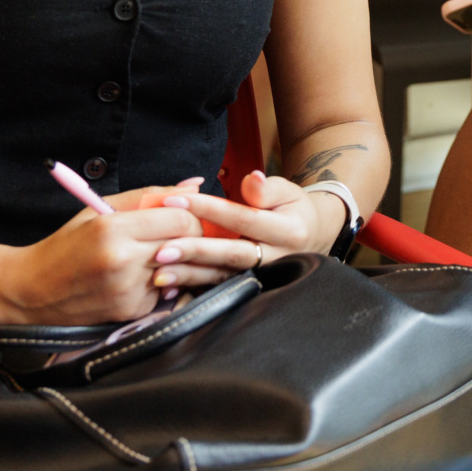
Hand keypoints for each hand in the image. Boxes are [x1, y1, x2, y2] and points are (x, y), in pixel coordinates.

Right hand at [0, 179, 211, 323]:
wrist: (32, 292)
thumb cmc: (66, 246)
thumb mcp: (99, 209)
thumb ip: (150, 195)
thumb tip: (194, 185)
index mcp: (112, 229)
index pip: (181, 219)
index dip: (189, 215)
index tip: (181, 215)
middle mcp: (122, 262)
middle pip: (187, 244)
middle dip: (189, 237)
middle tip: (175, 234)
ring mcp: (128, 290)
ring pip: (180, 268)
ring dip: (175, 261)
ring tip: (150, 255)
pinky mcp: (131, 311)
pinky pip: (165, 291)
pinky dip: (159, 282)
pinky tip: (137, 277)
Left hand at [148, 171, 346, 289]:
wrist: (312, 236)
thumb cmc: (294, 209)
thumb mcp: (288, 191)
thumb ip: (266, 188)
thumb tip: (251, 180)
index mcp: (287, 231)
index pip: (243, 219)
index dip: (209, 209)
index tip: (176, 200)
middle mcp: (277, 259)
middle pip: (232, 255)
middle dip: (195, 251)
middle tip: (160, 249)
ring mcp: (264, 277)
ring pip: (223, 277)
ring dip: (190, 276)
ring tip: (158, 273)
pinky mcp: (249, 288)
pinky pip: (220, 290)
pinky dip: (194, 290)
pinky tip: (170, 290)